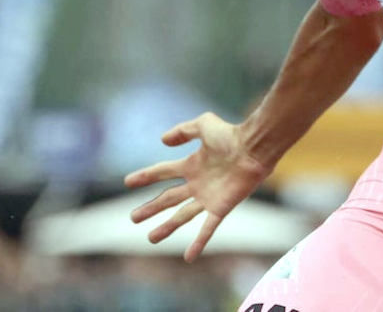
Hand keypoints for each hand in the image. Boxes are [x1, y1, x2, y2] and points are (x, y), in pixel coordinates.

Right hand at [124, 112, 273, 261]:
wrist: (254, 148)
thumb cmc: (231, 134)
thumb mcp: (203, 124)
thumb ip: (183, 130)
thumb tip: (163, 141)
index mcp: (192, 165)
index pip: (163, 172)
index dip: (145, 176)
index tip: (128, 182)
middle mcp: (197, 184)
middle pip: (168, 198)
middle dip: (150, 208)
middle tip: (133, 218)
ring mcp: (208, 198)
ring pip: (182, 216)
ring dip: (167, 227)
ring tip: (151, 239)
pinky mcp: (220, 208)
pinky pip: (207, 228)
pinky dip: (198, 243)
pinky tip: (189, 257)